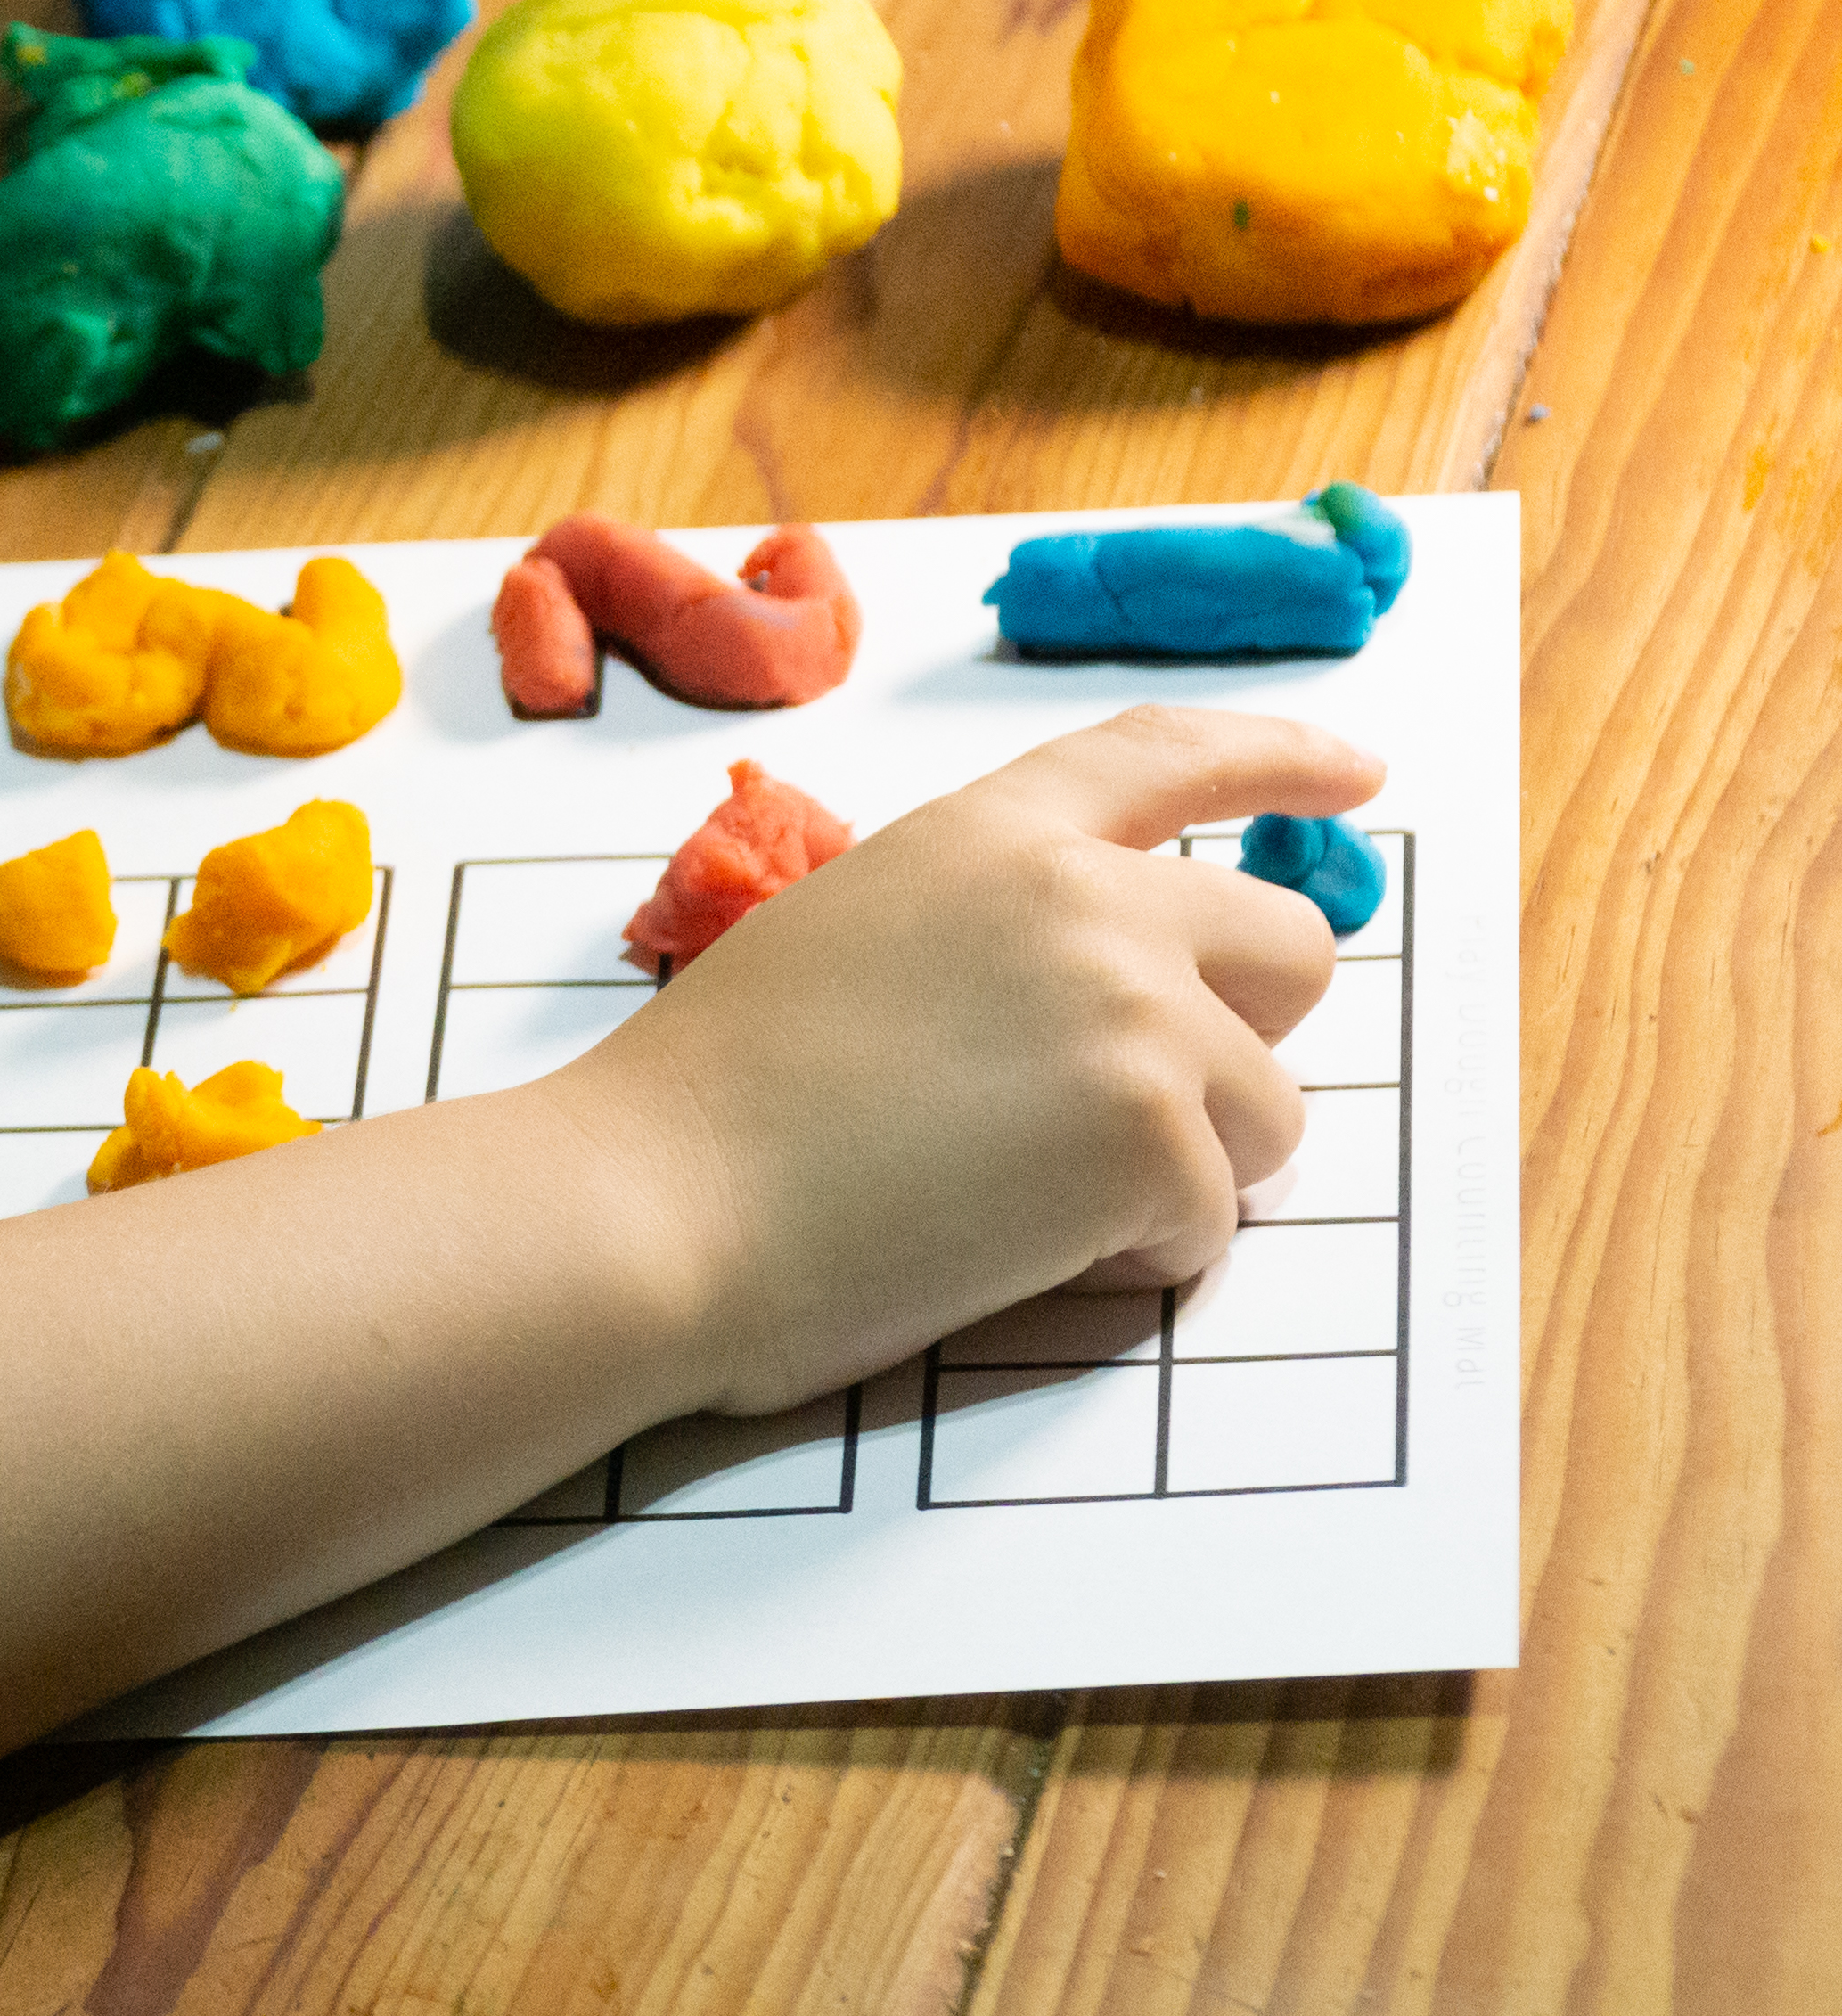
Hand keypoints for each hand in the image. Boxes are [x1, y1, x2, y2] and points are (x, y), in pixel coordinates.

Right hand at [570, 704, 1378, 1420]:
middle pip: (1288, 946)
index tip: (1354, 773)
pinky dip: (1126, 1258)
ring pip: (1270, 1110)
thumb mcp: (856, 930)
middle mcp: (1090, 899)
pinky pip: (1210, 1222)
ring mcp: (1135, 1016)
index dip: (1279, 757)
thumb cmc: (719, 1095)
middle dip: (1243, 1032)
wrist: (661, 1199)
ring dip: (1179, 1167)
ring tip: (1021, 1195)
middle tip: (1135, 1103)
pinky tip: (1001, 1250)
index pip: (1172, 757)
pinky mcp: (1156, 1143)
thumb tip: (1111, 982)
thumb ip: (994, 921)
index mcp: (998, 833)